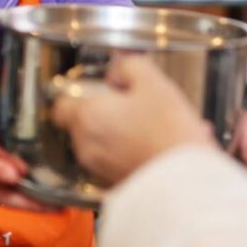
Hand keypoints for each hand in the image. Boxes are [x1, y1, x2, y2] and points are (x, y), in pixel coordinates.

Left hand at [52, 55, 215, 184]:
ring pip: (101, 140)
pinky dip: (131, 148)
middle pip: (82, 121)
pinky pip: (116, 159)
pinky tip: (159, 140)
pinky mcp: (115, 181)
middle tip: (132, 103)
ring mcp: (99, 167)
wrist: (185, 179)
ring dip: (120, 129)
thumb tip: (118, 67)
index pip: (62, 103)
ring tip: (153, 122)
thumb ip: (128, 65)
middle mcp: (86, 144)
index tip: (99, 88)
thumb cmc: (168, 133)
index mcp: (88, 116)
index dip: (79, 92)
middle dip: (104, 110)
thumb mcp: (152, 82)